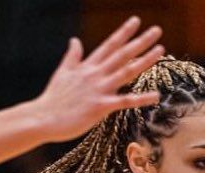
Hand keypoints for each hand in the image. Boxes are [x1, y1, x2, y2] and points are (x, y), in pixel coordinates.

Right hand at [34, 18, 164, 142]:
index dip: (123, 33)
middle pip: (122, 54)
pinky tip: (156, 96)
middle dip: (140, 41)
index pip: (109, 45)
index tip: (136, 21)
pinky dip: (141, 99)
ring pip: (126, 72)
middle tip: (157, 30)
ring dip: (144, 60)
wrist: (43, 118)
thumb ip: (72, 56)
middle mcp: (95, 74)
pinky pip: (125, 102)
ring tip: (161, 50)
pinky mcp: (100, 107)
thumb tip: (75, 40)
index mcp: (87, 66)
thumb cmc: (53, 99)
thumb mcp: (62, 72)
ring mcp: (99, 89)